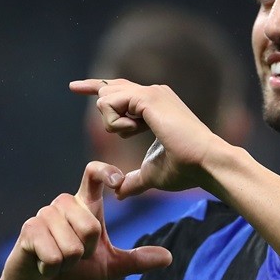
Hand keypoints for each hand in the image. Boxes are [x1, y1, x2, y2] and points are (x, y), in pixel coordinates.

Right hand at [0, 161, 171, 279]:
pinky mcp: (28, 232)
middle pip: (91, 226)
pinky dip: (53, 269)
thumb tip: (169, 257)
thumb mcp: (110, 268)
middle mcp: (64, 205)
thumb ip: (136, 260)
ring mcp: (43, 216)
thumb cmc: (72, 275)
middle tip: (75, 257)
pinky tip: (45, 267)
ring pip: (72, 245)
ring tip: (59, 261)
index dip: (106, 172)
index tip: (118, 182)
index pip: (93, 175)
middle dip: (87, 252)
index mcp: (84, 206)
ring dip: (69, 263)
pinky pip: (53, 255)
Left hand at [69, 78, 227, 196]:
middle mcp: (153, 94)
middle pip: (109, 88)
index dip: (96, 88)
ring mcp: (151, 93)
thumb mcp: (153, 175)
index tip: (74, 87)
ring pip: (106, 97)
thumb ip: (134, 181)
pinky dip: (116, 123)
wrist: (206, 165)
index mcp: (155, 106)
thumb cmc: (186, 170)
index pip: (120, 91)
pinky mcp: (148, 98)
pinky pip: (110, 103)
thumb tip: (119, 193)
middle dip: (97, 99)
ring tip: (135, 135)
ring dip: (112, 123)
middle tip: (87, 97)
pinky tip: (135, 131)